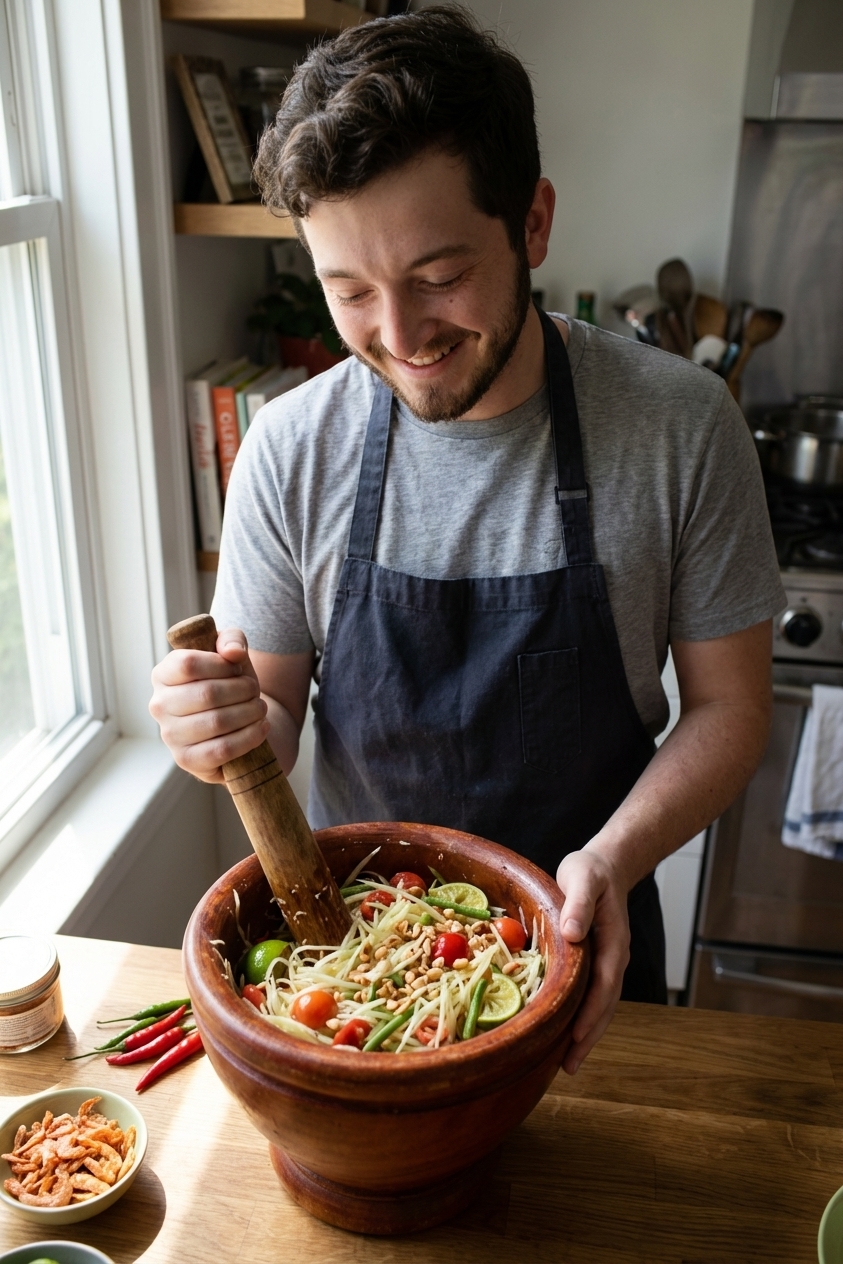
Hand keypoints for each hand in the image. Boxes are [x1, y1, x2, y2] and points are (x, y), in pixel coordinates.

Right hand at [149, 628, 269, 783]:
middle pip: (207, 694)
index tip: (238, 668)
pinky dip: (249, 737)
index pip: (188, 664)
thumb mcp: (231, 654)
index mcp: (163, 675)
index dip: (222, 664)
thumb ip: (232, 640)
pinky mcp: (187, 760)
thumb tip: (232, 653)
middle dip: (242, 690)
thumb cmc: (229, 682)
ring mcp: (170, 736)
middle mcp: (159, 705)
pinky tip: (261, 727)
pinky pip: (222, 750)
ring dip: (250, 712)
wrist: (237, 722)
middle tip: (255, 690)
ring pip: (217, 722)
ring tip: (260, 708)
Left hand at [555, 847, 630, 1075]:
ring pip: (599, 1005)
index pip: (605, 984)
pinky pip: (590, 996)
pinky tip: (563, 1034)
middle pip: (604, 1005)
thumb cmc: (591, 871)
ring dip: (586, 1034)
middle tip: (569, 1067)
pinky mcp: (595, 963)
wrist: (605, 867)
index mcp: (614, 942)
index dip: (591, 1012)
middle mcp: (614, 958)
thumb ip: (579, 902)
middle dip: (588, 1036)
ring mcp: (607, 963)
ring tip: (567, 1064)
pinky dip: (580, 1017)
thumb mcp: (583, 877)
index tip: (576, 1036)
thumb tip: (574, 932)